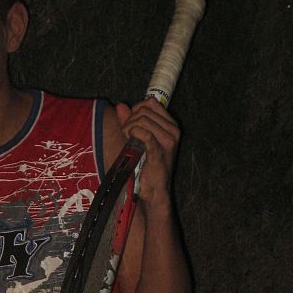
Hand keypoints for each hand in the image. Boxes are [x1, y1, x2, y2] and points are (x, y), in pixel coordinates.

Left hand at [115, 98, 179, 212]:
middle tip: (126, 134)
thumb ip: (130, 121)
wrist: (154, 189)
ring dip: (129, 127)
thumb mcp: (139, 139)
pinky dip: (133, 133)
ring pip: (143, 120)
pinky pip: (145, 134)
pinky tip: (130, 140)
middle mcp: (173, 130)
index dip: (135, 109)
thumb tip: (120, 105)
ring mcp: (168, 141)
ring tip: (127, 139)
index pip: (151, 103)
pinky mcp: (159, 151)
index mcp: (171, 125)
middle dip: (130, 119)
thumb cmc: (147, 165)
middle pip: (144, 110)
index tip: (130, 124)